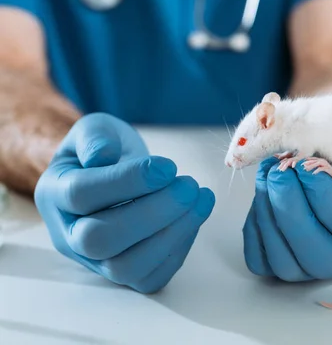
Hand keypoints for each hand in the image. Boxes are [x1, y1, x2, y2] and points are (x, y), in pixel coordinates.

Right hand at [34, 113, 214, 292]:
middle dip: (153, 213)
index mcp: (54, 193)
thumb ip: (96, 137)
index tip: (168, 166)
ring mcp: (95, 260)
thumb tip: (102, 156)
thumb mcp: (96, 129)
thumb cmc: (106, 149)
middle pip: (101, 240)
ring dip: (172, 233)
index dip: (128, 180)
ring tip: (201, 199)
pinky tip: (194, 216)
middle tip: (189, 186)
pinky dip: (179, 249)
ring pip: (126, 267)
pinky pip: (150, 278)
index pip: (81, 195)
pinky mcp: (125, 273)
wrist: (113, 173)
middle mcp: (68, 234)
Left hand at [242, 157, 331, 280]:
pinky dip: (255, 227)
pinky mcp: (286, 261)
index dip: (327, 199)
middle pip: (321, 256)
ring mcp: (316, 264)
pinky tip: (262, 195)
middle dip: (292, 208)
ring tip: (268, 176)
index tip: (306, 166)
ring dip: (269, 214)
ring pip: (287, 262)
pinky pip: (261, 260)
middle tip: (279, 171)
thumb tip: (316, 164)